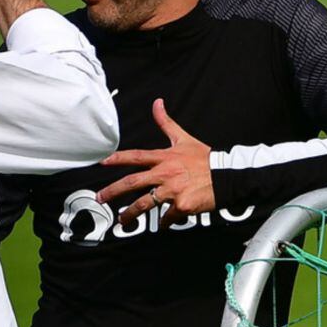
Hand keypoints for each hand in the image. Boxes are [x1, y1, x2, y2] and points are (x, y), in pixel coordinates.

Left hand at [96, 99, 214, 228]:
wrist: (227, 175)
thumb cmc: (205, 158)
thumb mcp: (184, 138)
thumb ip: (166, 123)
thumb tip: (157, 103)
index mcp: (164, 157)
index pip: (136, 156)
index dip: (118, 158)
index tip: (102, 162)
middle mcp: (165, 173)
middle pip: (133, 182)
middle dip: (113, 191)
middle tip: (100, 198)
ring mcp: (173, 190)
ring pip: (144, 204)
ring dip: (130, 214)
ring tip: (122, 221)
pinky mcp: (181, 206)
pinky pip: (167, 217)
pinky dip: (164, 222)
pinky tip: (164, 224)